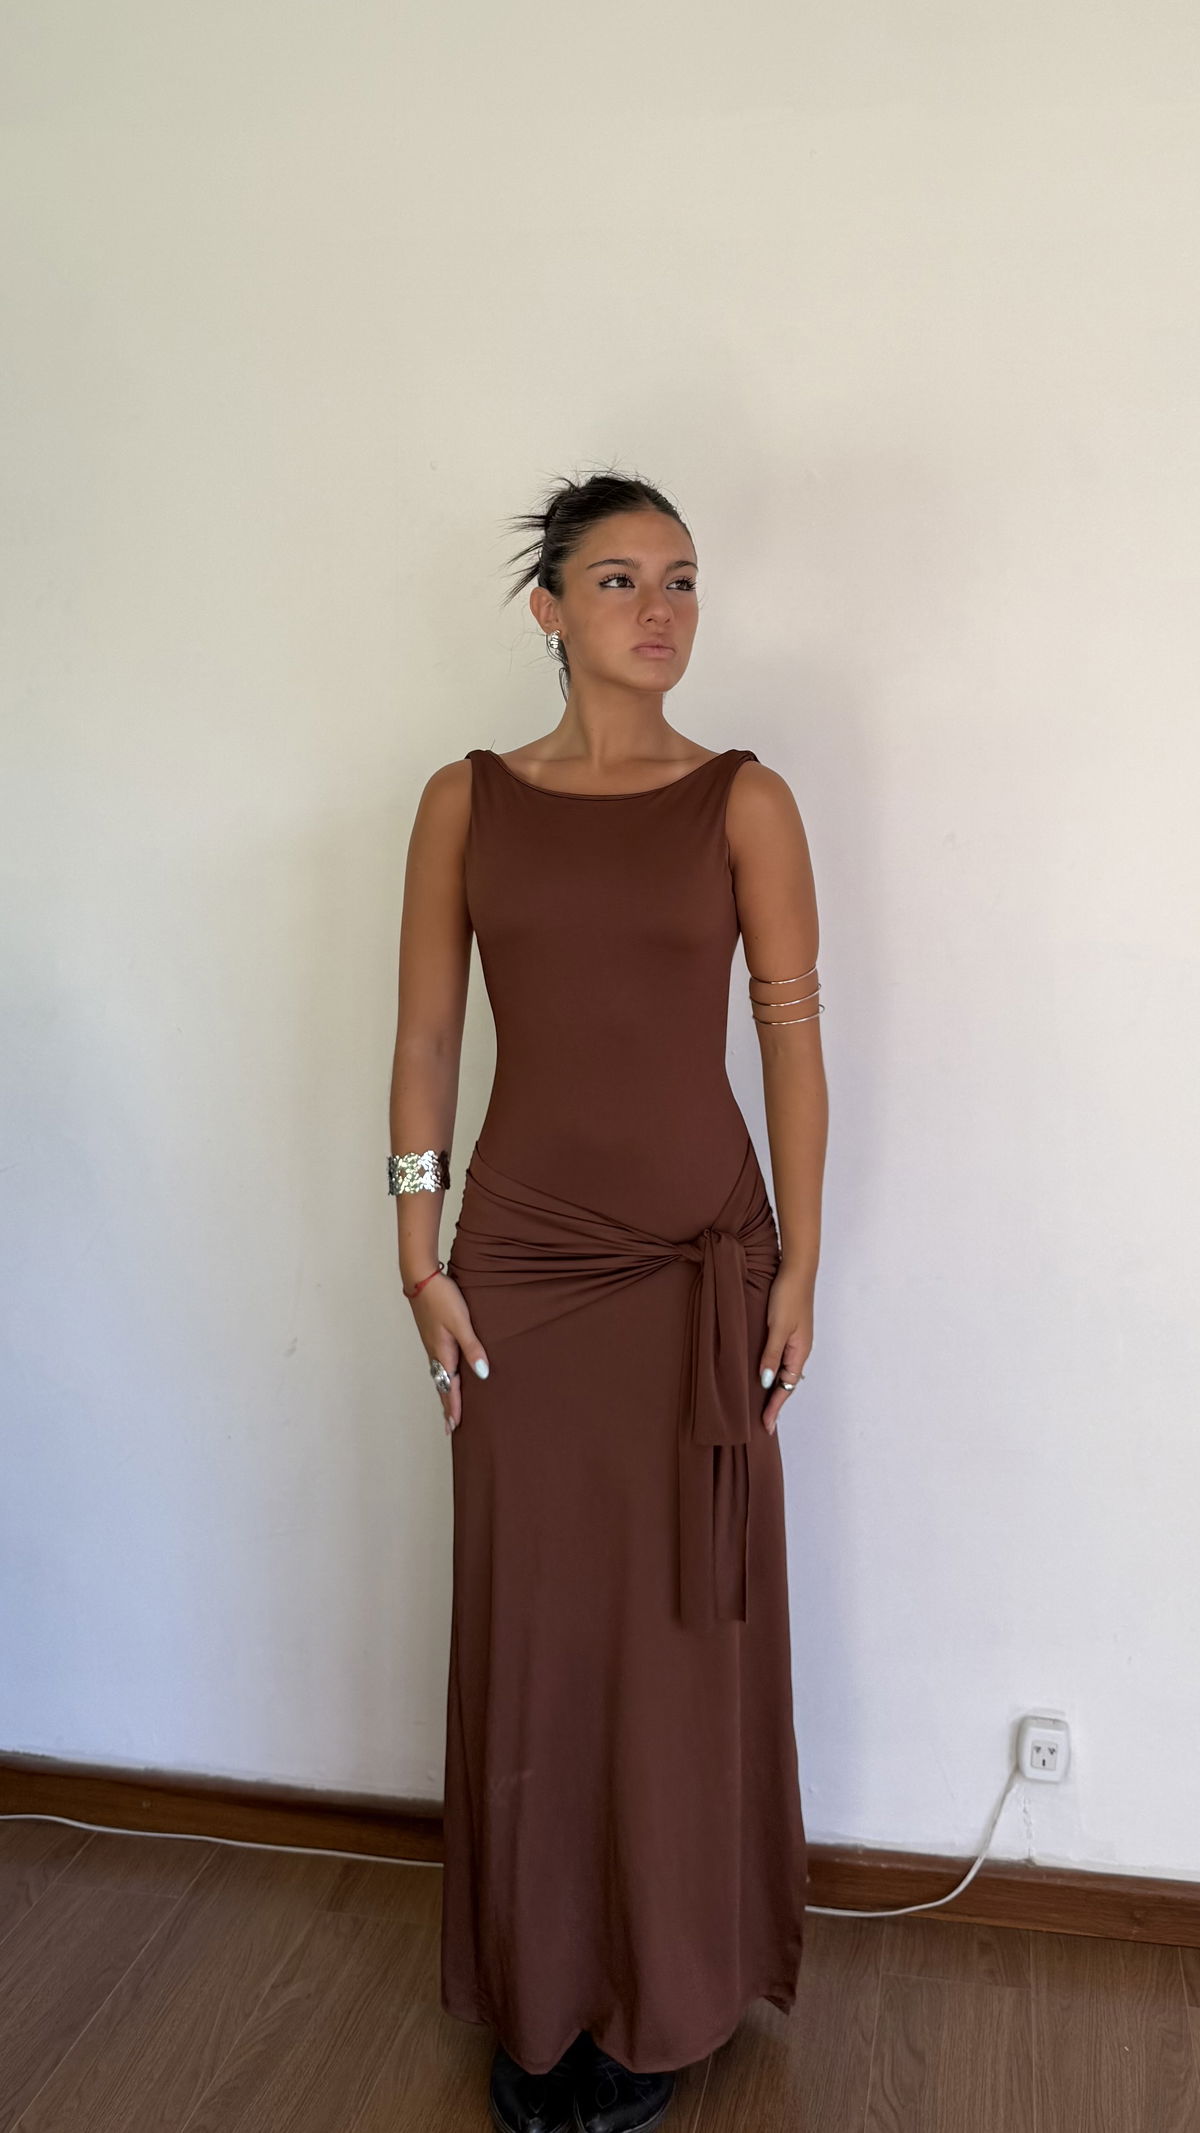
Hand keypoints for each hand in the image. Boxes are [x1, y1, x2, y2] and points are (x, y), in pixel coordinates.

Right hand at [408, 1271, 489, 1434]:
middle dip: (447, 1405)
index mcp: (443, 1352)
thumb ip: (473, 1348)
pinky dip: (443, 1376)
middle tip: (450, 1426)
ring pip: (439, 1374)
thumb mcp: (461, 1322)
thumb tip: (482, 1375)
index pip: (450, 1387)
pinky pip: (439, 1363)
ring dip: (445, 1391)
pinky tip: (447, 1373)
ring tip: (448, 1405)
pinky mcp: (432, 1335)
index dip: (453, 1407)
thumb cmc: (442, 1298)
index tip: (454, 1427)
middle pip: (442, 1385)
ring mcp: (432, 1343)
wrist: (420, 1277)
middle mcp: (435, 1352)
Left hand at [757, 1264, 813, 1434]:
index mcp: (799, 1352)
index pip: (786, 1388)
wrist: (797, 1270)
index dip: (775, 1407)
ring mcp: (795, 1341)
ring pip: (783, 1372)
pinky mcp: (789, 1332)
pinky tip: (763, 1374)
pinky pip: (780, 1359)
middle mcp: (799, 1350)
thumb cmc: (788, 1296)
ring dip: (773, 1388)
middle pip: (786, 1383)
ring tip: (760, 1404)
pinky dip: (772, 1371)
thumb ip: (770, 1355)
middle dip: (775, 1403)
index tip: (766, 1426)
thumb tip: (764, 1382)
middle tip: (762, 1422)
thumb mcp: (777, 1327)